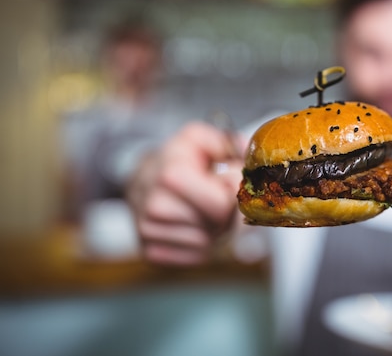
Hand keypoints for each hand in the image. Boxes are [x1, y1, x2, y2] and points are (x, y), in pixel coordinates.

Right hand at [128, 122, 243, 265]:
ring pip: (207, 243)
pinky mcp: (150, 252)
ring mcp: (149, 232)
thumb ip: (225, 142)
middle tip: (213, 197)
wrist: (140, 179)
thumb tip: (247, 153)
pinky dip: (199, 244)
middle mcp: (156, 205)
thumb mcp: (197, 138)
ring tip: (198, 208)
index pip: (223, 204)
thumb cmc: (176, 159)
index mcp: (171, 175)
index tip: (222, 180)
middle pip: (218, 225)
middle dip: (224, 212)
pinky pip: (195, 256)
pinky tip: (189, 224)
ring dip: (211, 229)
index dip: (231, 192)